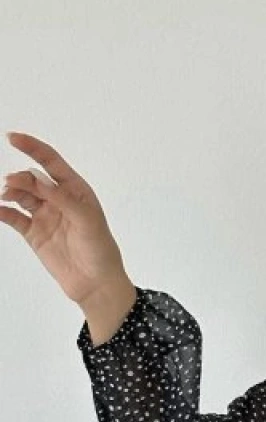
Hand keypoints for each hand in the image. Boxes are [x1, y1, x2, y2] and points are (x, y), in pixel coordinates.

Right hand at [1, 131, 128, 306]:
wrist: (96, 284)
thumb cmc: (100, 249)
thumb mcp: (86, 220)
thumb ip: (62, 198)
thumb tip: (37, 179)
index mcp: (76, 190)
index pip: (51, 162)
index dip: (33, 147)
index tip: (13, 138)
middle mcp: (58, 200)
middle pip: (33, 178)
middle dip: (22, 177)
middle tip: (12, 184)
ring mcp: (45, 216)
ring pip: (21, 195)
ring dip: (12, 190)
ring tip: (6, 194)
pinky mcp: (34, 233)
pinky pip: (14, 217)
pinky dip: (3, 211)